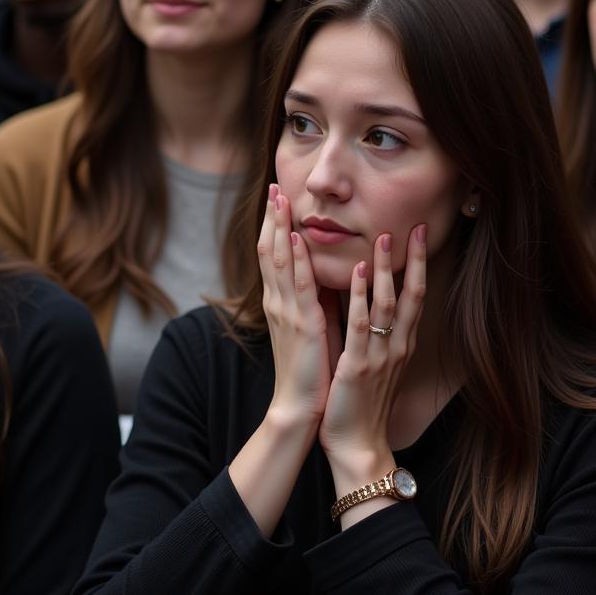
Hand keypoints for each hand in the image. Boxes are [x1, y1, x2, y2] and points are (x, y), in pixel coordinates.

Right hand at [258, 185, 339, 426]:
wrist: (298, 407)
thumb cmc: (309, 368)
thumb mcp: (310, 324)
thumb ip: (313, 297)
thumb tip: (325, 269)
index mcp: (279, 303)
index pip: (272, 255)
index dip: (273, 225)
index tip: (276, 197)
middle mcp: (278, 302)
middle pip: (270, 251)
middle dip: (272, 218)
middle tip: (273, 187)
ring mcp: (287, 312)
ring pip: (279, 262)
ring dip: (279, 228)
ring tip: (280, 200)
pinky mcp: (303, 324)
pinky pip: (298, 287)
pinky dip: (295, 261)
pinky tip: (294, 239)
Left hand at [319, 225, 427, 483]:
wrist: (358, 447)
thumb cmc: (362, 404)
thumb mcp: (377, 363)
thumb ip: (376, 332)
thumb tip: (369, 299)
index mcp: (402, 344)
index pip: (416, 297)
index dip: (419, 265)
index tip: (418, 236)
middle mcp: (398, 346)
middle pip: (411, 295)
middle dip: (412, 260)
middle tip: (414, 227)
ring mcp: (381, 355)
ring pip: (387, 304)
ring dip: (386, 269)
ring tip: (385, 237)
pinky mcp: (359, 365)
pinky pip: (361, 325)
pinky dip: (361, 296)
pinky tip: (359, 272)